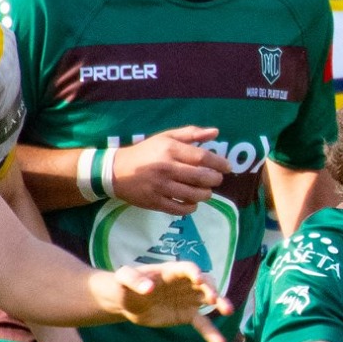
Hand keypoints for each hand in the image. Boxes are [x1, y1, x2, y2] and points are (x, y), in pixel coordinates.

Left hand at [109, 263, 234, 341]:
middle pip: (204, 283)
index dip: (194, 273)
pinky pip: (202, 323)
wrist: (125, 302)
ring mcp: (188, 299)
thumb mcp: (124, 278)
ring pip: (209, 301)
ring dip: (221, 304)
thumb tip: (149, 288)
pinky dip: (211, 333)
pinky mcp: (187, 315)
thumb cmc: (123, 285)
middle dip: (211, 289)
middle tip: (213, 300)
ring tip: (228, 311)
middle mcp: (185, 283)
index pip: (187, 268)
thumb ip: (134, 280)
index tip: (198, 280)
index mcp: (171, 271)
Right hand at [112, 127, 229, 214]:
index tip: (227, 167)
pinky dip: (191, 207)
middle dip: (215, 180)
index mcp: (169, 149)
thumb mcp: (165, 138)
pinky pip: (181, 209)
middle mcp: (166, 167)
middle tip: (215, 180)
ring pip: (194, 195)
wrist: (115, 171)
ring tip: (204, 191)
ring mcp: (160, 186)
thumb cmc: (145, 152)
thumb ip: (191, 134)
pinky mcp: (155, 202)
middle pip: (202, 178)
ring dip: (205, 194)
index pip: (202, 157)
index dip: (219, 163)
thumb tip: (216, 132)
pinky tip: (191, 201)